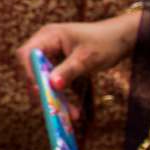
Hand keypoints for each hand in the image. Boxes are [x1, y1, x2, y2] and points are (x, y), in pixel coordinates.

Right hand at [18, 10, 141, 116]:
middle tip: (50, 107)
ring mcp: (51, 53)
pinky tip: (72, 109)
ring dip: (51, 95)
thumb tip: (52, 85)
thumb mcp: (88, 58)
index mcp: (49, 36)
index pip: (27, 54)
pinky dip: (61, 95)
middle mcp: (45, 43)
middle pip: (31, 68)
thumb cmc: (106, 42)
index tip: (39, 90)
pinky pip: (53, 81)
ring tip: (66, 114)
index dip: (29, 72)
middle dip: (40, 89)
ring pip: (42, 78)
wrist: (122, 38)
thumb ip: (69, 71)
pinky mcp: (58, 63)